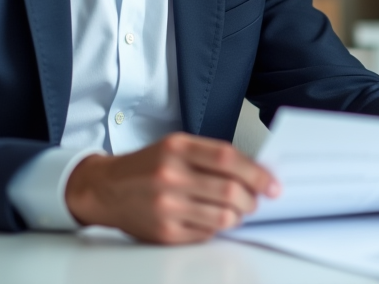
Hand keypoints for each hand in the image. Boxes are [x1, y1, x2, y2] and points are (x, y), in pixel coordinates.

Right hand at [64, 132, 279, 243]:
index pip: (228, 159)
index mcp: (177, 148)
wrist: (105, 189)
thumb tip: (254, 171)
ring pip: (223, 217)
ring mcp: (167, 207)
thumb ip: (212, 155)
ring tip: (236, 210)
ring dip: (239, 215)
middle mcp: (171, 176)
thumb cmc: (146, 166)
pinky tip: (212, 218)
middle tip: (257, 200)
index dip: (257, 173)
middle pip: (230, 191)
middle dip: (253, 199)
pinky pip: (207, 233)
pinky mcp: (165, 233)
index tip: (272, 184)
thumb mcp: (176, 146)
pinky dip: (217, 227)